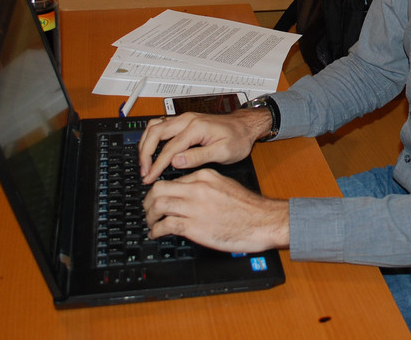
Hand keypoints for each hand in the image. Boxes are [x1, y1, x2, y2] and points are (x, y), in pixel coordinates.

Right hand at [137, 109, 271, 183]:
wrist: (245, 126)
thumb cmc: (238, 139)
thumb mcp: (223, 152)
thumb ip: (198, 156)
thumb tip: (176, 161)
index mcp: (196, 128)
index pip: (169, 148)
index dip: (157, 165)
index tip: (150, 178)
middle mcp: (187, 120)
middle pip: (155, 133)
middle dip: (145, 153)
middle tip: (144, 172)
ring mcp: (184, 119)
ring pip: (154, 126)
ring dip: (145, 143)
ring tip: (144, 162)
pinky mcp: (184, 122)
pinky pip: (160, 126)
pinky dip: (151, 138)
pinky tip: (151, 149)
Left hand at [143, 168, 288, 251]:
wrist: (263, 221)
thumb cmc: (249, 208)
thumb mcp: (226, 186)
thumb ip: (206, 187)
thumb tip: (190, 194)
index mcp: (204, 176)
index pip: (173, 180)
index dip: (162, 192)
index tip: (159, 200)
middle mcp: (196, 189)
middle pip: (159, 189)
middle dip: (148, 201)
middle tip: (148, 210)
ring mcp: (194, 207)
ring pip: (158, 206)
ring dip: (150, 216)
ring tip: (151, 223)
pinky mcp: (194, 226)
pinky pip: (165, 226)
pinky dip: (156, 230)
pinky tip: (156, 234)